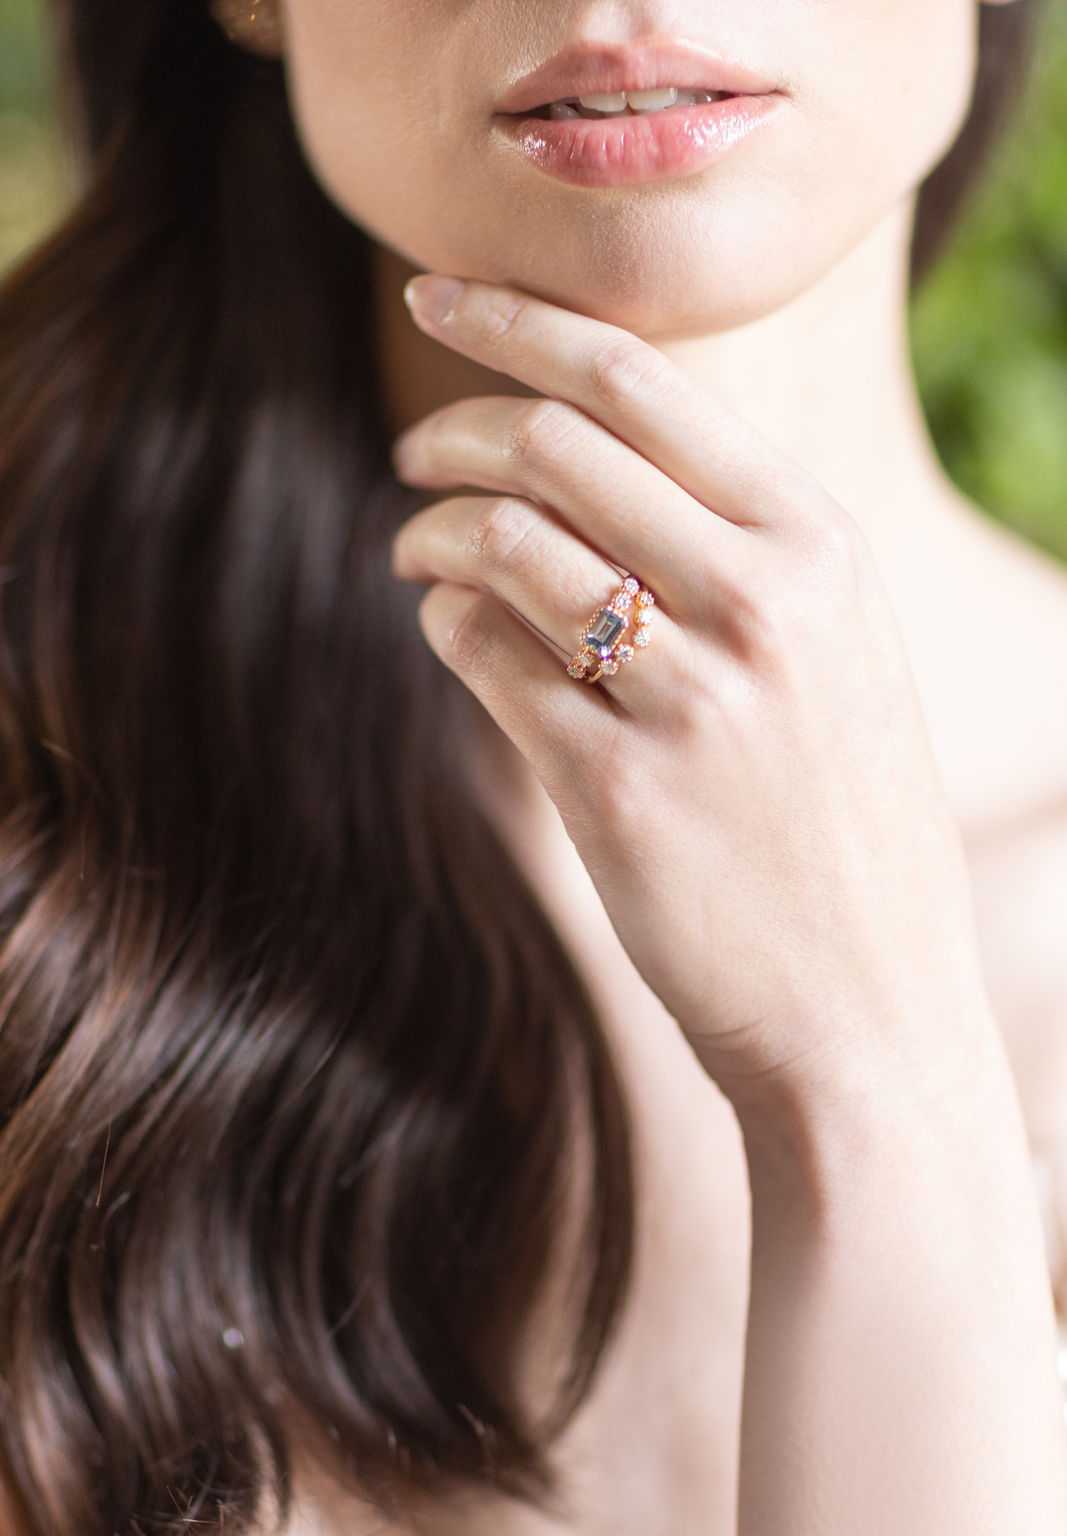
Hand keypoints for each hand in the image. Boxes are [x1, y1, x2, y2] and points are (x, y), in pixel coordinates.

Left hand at [389, 273, 998, 1108]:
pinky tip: (453, 631)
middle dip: (450, 429)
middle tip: (411, 453)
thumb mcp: (837, 648)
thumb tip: (578, 446)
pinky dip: (444, 623)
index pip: (636, 378)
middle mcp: (762, 601)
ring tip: (418, 553)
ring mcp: (689, 696)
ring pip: (500, 546)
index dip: (514, 320)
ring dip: (430, 533)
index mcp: (819, 543)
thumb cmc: (839, 817)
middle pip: (548, 444)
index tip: (435, 295)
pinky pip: (483, 657)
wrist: (868, 1004)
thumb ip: (734, 542)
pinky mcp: (613, 790)